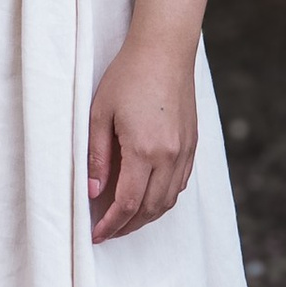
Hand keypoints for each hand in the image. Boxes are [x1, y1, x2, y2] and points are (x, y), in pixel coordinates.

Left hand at [87, 31, 199, 241]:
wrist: (164, 51)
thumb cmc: (128, 77)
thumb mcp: (100, 114)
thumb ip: (96, 156)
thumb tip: (93, 192)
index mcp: (144, 150)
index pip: (128, 203)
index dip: (111, 224)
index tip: (96, 234)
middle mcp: (170, 156)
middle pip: (150, 208)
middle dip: (128, 226)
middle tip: (107, 232)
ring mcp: (185, 151)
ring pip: (168, 200)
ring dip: (146, 216)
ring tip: (125, 221)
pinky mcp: (192, 144)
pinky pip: (180, 183)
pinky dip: (163, 198)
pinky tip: (147, 197)